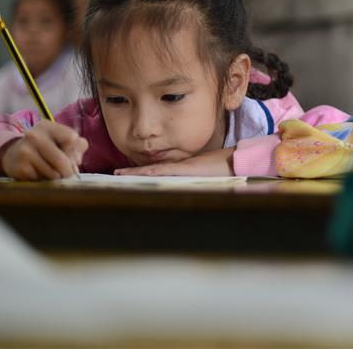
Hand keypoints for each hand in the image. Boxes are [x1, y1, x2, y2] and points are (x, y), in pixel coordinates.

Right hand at [0, 120, 87, 179]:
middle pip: (63, 160)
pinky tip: (39, 173)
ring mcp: (25, 152)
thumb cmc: (45, 147)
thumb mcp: (60, 139)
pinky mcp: (20, 168)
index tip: (71, 153)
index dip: (75, 150)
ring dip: (57, 176)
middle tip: (66, 172)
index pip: (71, 138)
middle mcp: (34, 136)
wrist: (12, 155)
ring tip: (51, 170)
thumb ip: (77, 145)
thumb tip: (76, 160)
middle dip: (69, 170)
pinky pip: (43, 180)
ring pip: (54, 173)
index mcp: (47, 126)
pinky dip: (45, 180)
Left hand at [114, 147, 235, 175]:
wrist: (237, 162)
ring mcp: (183, 168)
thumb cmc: (225, 171)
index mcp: (184, 170)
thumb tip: (189, 190)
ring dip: (137, 173)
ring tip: (120, 174)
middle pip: (152, 171)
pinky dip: (153, 172)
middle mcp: (180, 168)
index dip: (143, 173)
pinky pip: (166, 171)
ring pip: (155, 170)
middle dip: (134, 173)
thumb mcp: (208, 177)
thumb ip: (197, 181)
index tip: (128, 175)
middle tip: (116, 174)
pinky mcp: (187, 169)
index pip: (159, 172)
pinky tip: (141, 173)